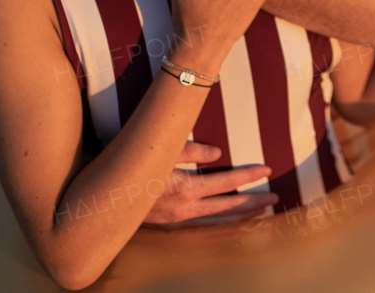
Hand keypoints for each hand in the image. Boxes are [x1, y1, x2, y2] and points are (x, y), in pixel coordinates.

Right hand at [141, 141, 278, 227]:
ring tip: (260, 211)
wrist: (98, 195)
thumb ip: (191, 150)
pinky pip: (202, 223)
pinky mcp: (168, 223)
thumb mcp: (161, 150)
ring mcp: (176, 219)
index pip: (226, 182)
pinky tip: (228, 219)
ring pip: (216, 220)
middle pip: (228, 207)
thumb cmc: (130, 165)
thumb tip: (218, 154)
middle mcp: (183, 209)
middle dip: (253, 202)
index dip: (248, 175)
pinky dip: (220, 221)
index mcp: (184, 189)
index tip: (266, 169)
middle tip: (276, 198)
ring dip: (239, 216)